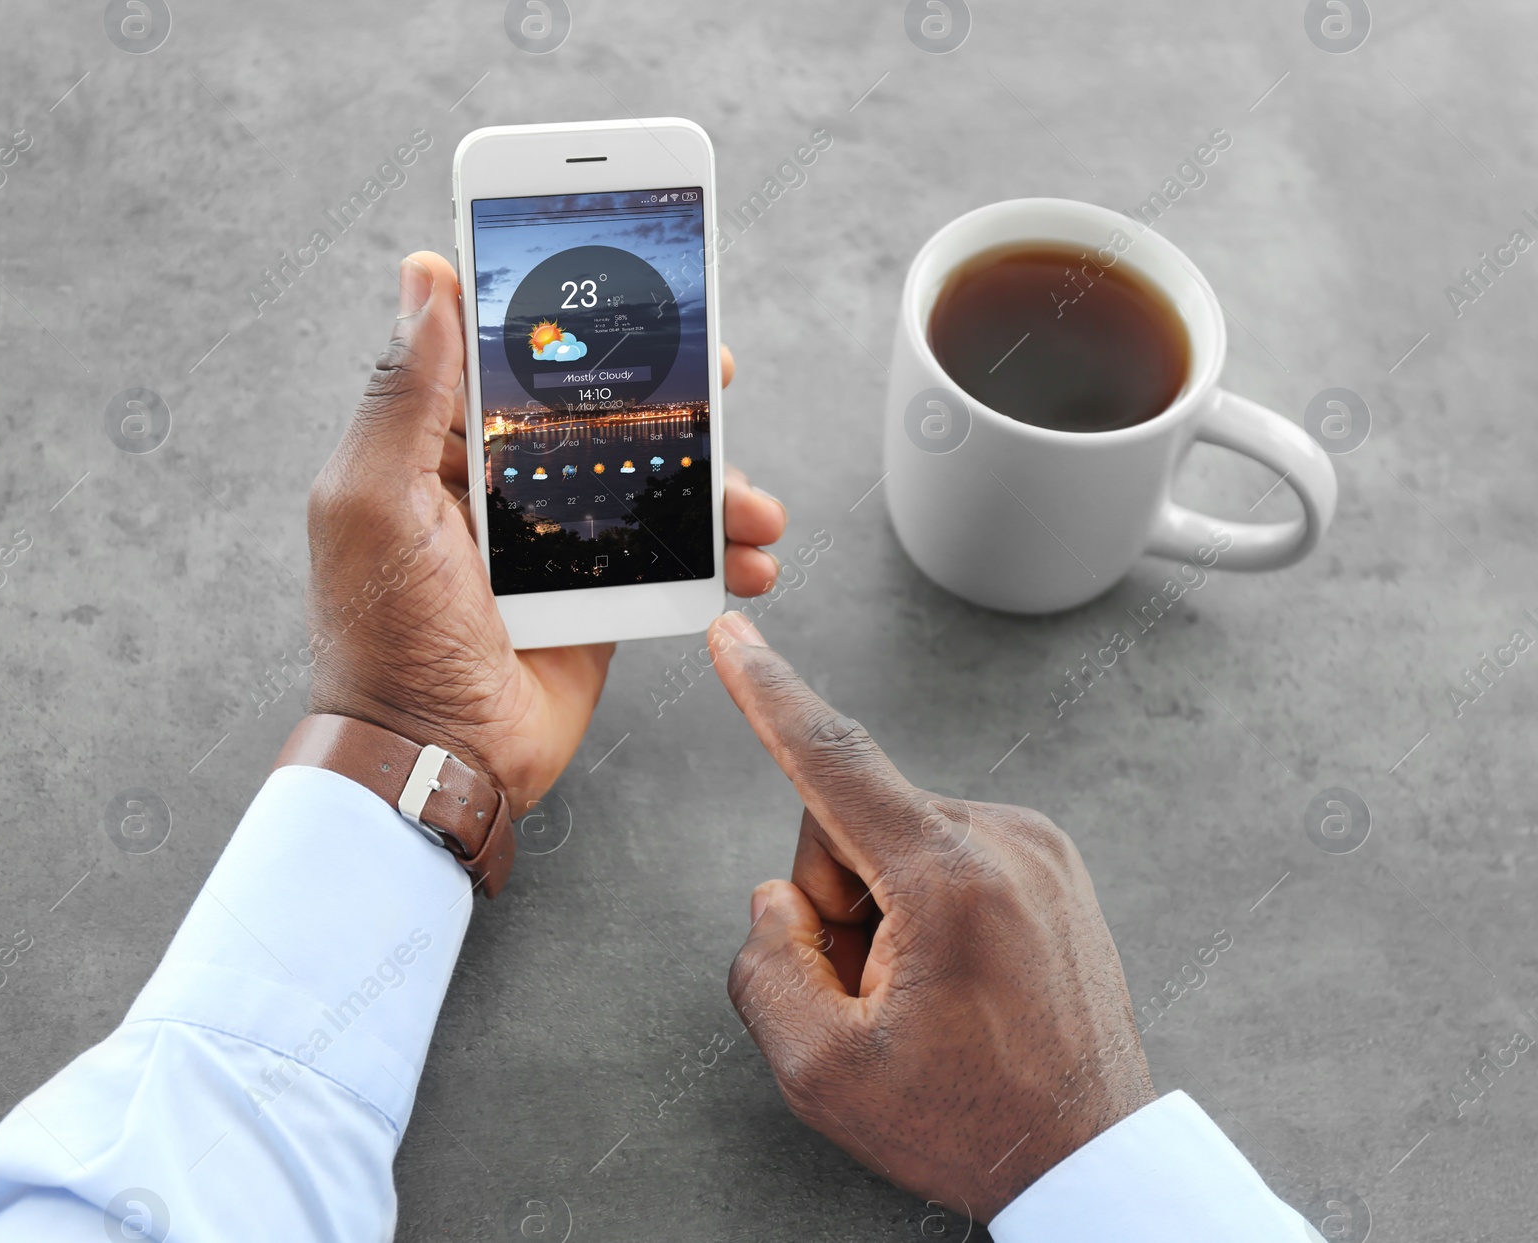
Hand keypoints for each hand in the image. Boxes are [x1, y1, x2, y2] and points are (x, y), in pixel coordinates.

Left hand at [303, 252, 786, 813]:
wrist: (436, 758)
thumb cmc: (385, 633)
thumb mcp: (375, 500)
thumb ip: (405, 392)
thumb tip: (425, 274)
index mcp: (436, 450)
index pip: (510, 362)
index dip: (569, 322)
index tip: (631, 287)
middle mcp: (499, 487)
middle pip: (597, 416)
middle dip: (667, 399)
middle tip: (719, 375)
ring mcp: (554, 542)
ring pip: (646, 483)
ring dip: (712, 484)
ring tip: (756, 505)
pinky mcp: (597, 596)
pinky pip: (666, 555)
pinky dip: (717, 555)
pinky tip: (752, 558)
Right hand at [707, 611, 1155, 1221]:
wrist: (1091, 1160)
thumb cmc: (969, 1123)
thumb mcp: (822, 1072)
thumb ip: (764, 966)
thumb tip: (776, 899)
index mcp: (950, 880)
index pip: (833, 761)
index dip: (766, 696)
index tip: (734, 636)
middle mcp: (1005, 842)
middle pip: (850, 819)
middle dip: (834, 899)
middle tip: (869, 993)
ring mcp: (1039, 848)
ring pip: (897, 837)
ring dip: (881, 908)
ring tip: (922, 997)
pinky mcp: (1052, 863)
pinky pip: (946, 852)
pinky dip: (925, 904)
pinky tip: (956, 980)